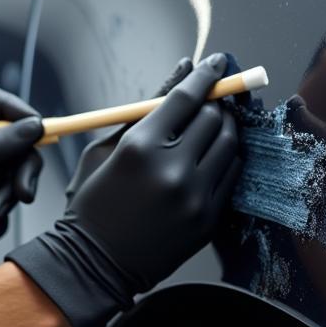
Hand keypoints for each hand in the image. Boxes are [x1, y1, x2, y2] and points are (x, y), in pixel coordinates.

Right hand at [65, 52, 249, 201]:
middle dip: (214, 102)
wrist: (94, 263)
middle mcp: (171, 169)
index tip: (216, 63)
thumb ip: (146, 110)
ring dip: (226, 127)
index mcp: (138, 147)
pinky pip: (231, 175)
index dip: (205, 75)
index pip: (185, 97)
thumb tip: (183, 69)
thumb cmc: (93, 201)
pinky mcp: (207, 219)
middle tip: (211, 98)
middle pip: (213, 118)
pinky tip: (212, 154)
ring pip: (230, 144)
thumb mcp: (106, 149)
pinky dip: (226, 158)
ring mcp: (194, 197)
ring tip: (214, 124)